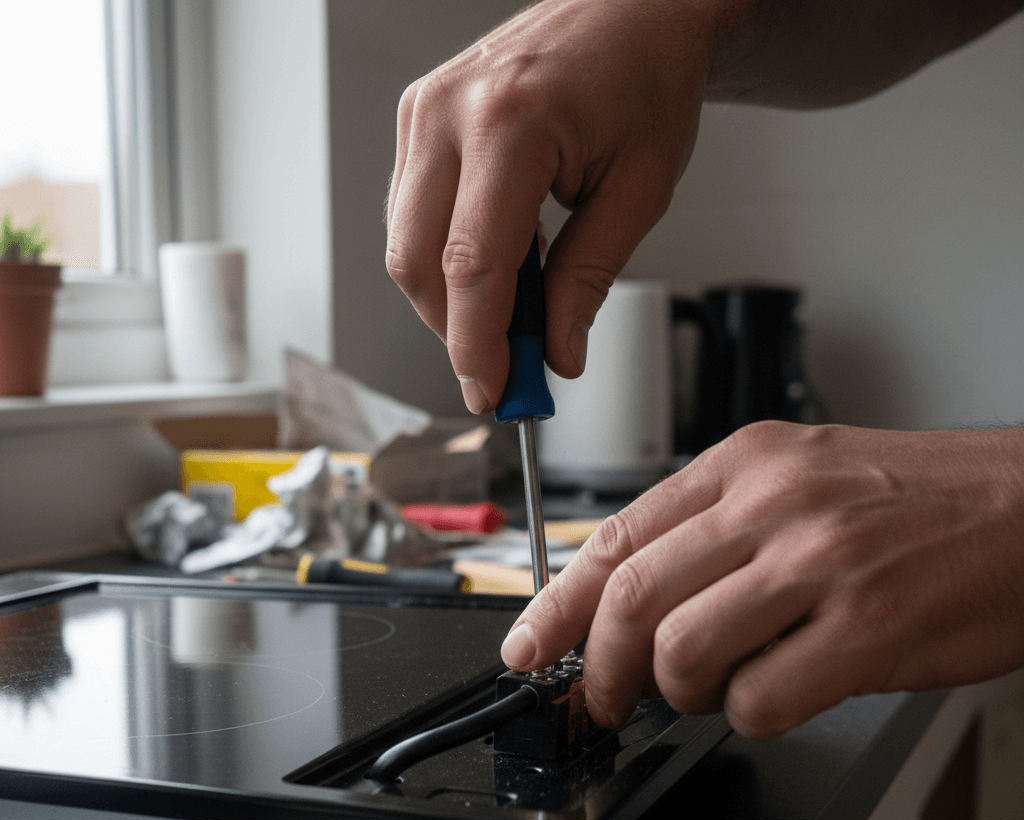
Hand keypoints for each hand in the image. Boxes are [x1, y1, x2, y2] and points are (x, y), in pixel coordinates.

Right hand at [386, 0, 725, 413]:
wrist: (632, 9)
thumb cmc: (645, 80)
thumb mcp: (639, 191)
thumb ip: (590, 279)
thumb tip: (558, 354)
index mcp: (510, 122)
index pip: (471, 264)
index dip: (477, 345)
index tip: (494, 391)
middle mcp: (449, 112)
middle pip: (417, 262)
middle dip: (456, 332)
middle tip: (505, 369)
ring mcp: (424, 111)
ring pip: (404, 246)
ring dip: (451, 300)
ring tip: (514, 312)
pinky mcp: (419, 119)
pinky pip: (410, 216)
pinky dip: (445, 262)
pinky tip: (496, 268)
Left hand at [500, 422, 1023, 737]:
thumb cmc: (918, 500)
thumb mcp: (801, 479)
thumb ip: (714, 534)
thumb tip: (636, 610)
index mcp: (745, 464)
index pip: (616, 538)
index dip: (557, 604)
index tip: (528, 646)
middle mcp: (773, 504)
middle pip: (630, 600)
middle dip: (597, 668)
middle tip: (601, 697)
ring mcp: (819, 564)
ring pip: (681, 655)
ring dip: (682, 694)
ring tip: (715, 688)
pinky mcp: (866, 631)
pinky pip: (759, 700)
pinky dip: (751, 714)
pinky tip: (782, 692)